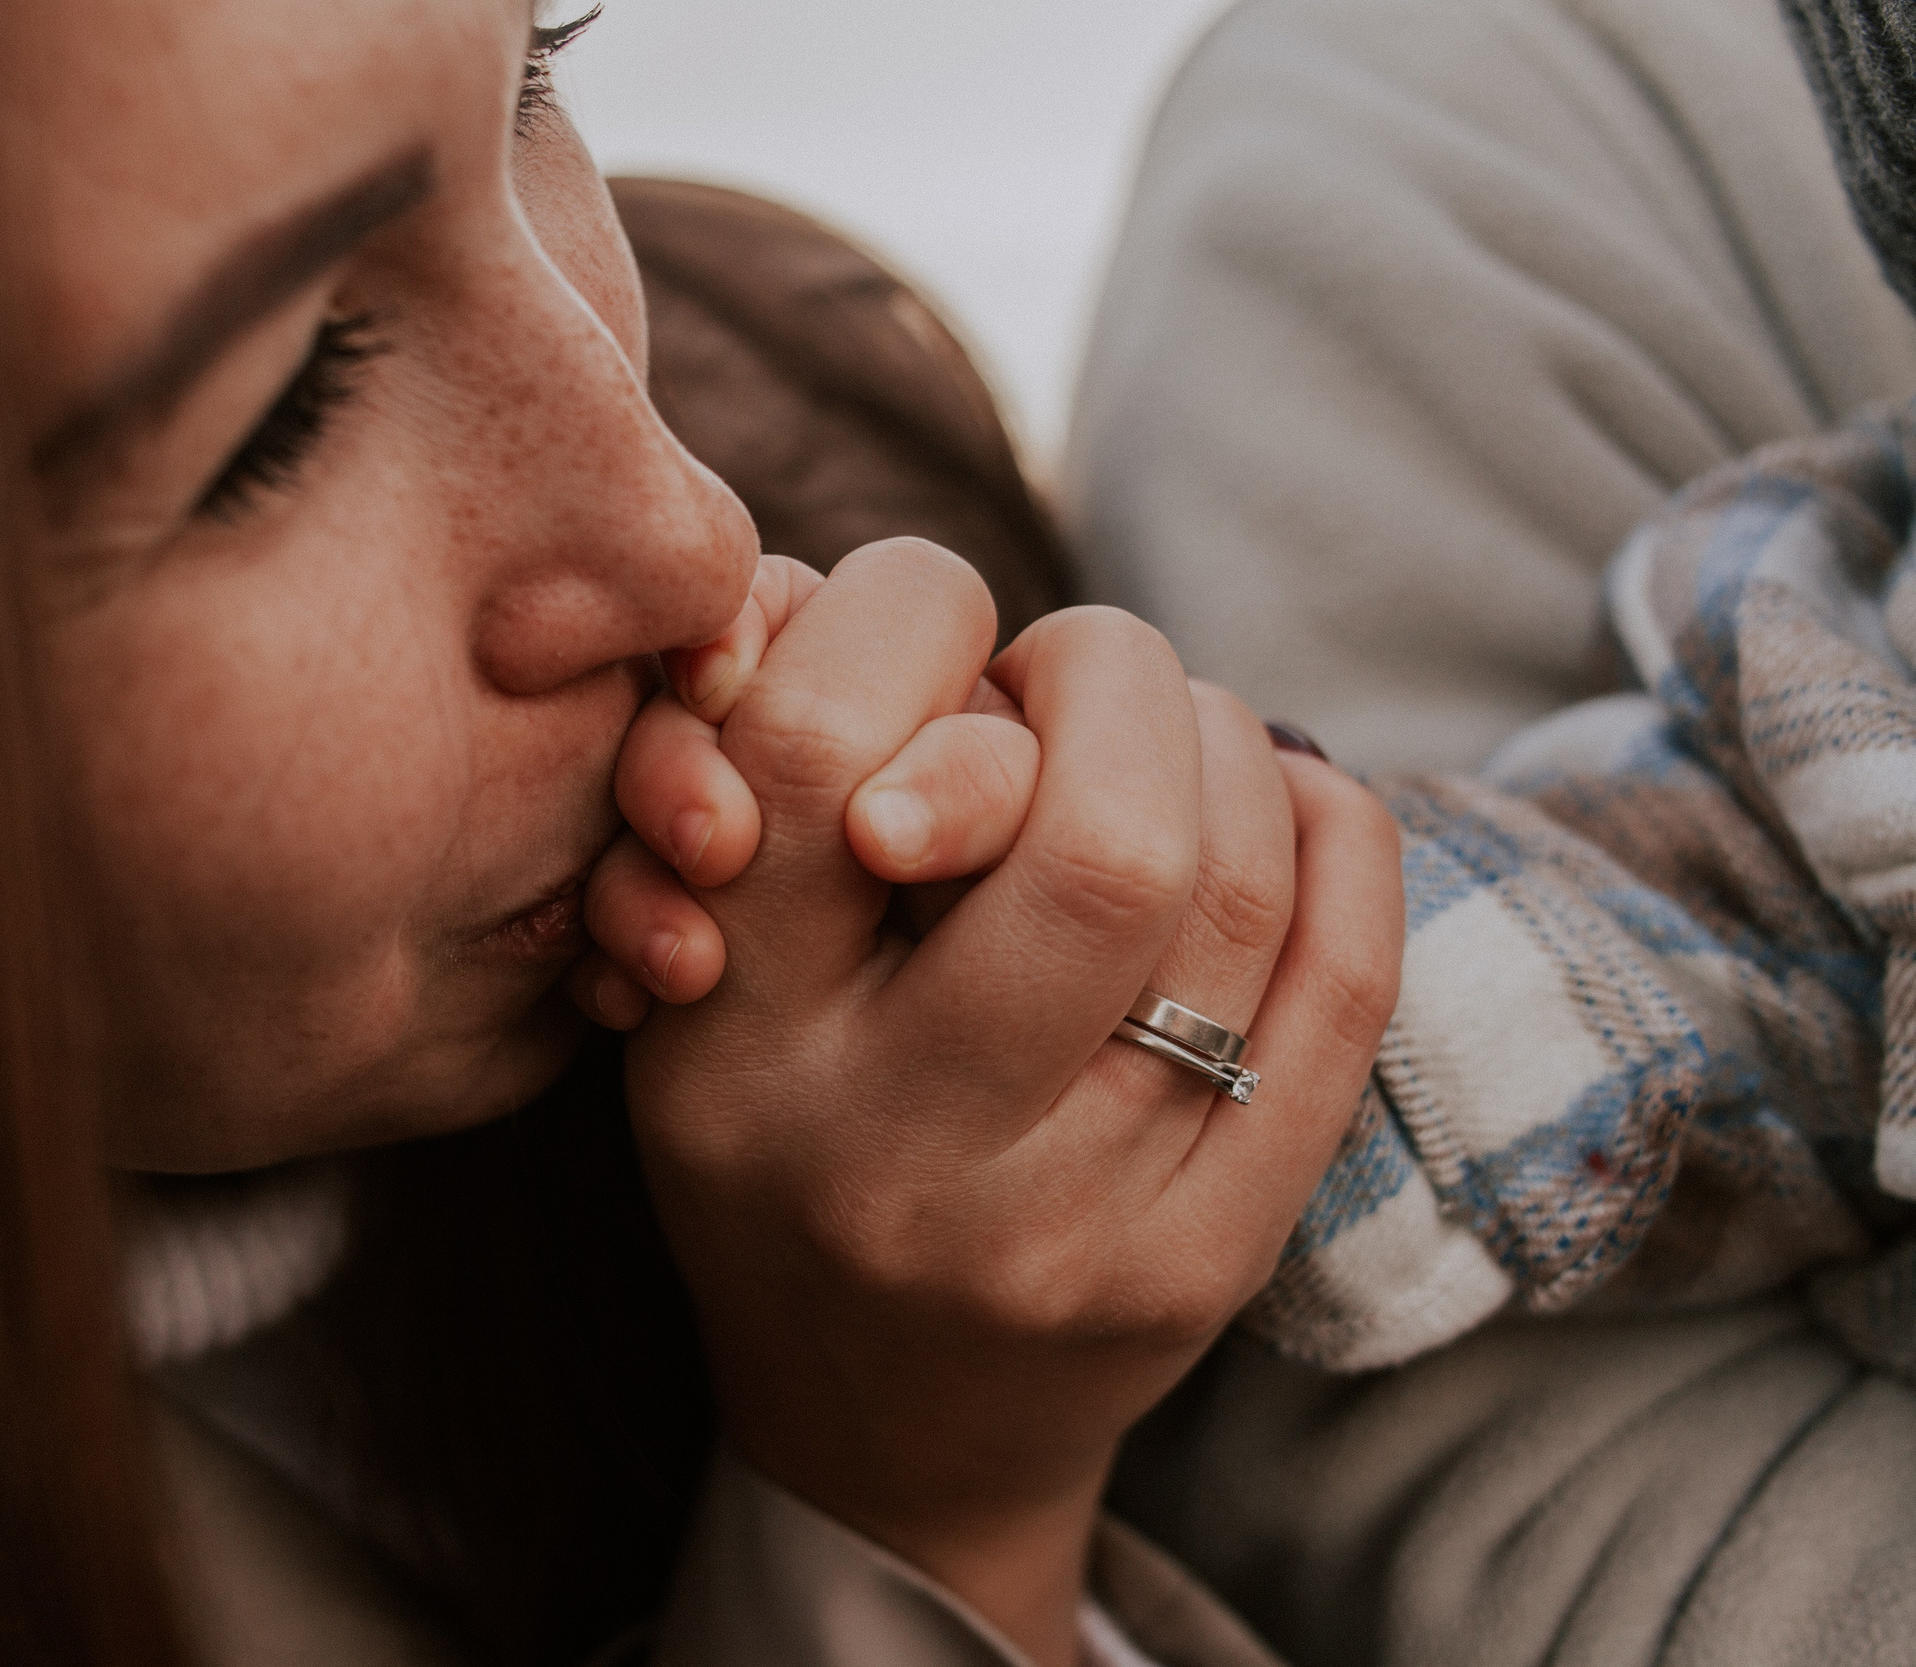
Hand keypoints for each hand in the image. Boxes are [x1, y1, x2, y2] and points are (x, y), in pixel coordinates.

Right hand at [589, 540, 1403, 1662]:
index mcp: (732, 1049)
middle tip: (1080, 667)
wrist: (884, 1431)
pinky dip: (1336, 835)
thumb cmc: (782, 1156)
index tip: (935, 624)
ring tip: (1166, 736)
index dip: (907, 619)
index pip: (826, 752)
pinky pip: (1342, 989)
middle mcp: (900, 1153)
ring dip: (1222, 740)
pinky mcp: (1210, 1260)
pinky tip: (1286, 798)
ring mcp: (1075, 1226)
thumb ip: (785, 800)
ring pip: (1239, 887)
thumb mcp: (708, 989)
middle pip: (1101, 833)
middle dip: (1116, 672)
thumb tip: (958, 625)